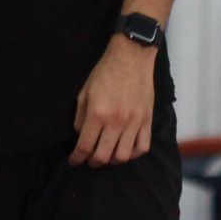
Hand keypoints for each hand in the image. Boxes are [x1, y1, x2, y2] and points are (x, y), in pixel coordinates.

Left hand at [69, 40, 155, 167]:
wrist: (131, 57)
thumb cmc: (105, 73)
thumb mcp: (84, 93)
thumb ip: (80, 118)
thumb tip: (80, 136)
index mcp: (97, 114)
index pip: (84, 147)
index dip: (76, 158)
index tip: (73, 161)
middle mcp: (116, 122)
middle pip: (103, 157)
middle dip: (93, 162)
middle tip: (89, 159)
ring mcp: (134, 122)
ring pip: (123, 157)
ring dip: (112, 160)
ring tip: (107, 154)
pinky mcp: (147, 120)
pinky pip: (142, 148)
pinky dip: (133, 154)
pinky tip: (125, 148)